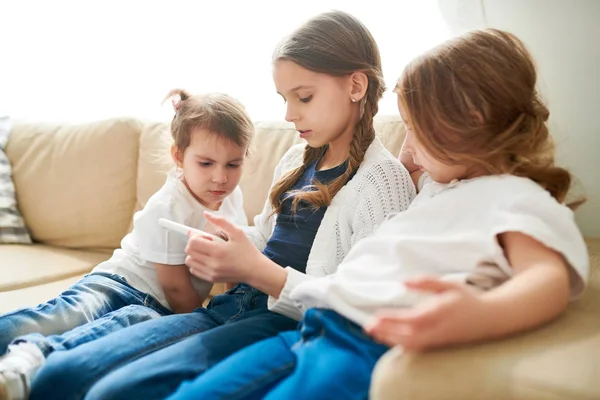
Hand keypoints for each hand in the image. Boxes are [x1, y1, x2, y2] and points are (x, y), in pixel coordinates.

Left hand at [185, 212, 261, 282]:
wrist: (255, 270)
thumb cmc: (247, 250)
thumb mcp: (237, 232)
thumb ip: (221, 221)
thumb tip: (205, 214)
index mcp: (218, 251)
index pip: (193, 242)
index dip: (196, 236)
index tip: (205, 235)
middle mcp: (212, 263)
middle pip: (189, 251)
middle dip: (194, 243)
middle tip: (207, 242)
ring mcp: (211, 273)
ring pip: (189, 261)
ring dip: (194, 254)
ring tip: (206, 251)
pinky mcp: (211, 279)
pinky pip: (194, 270)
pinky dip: (197, 263)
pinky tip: (207, 259)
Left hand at [365, 277, 488, 351]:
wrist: (489, 319)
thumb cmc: (466, 299)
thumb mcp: (448, 285)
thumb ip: (425, 282)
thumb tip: (403, 282)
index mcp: (440, 312)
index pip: (413, 319)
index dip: (394, 319)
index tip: (377, 315)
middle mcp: (438, 329)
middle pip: (408, 335)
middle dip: (386, 331)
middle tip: (368, 325)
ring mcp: (438, 340)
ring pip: (410, 344)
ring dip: (389, 339)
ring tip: (372, 331)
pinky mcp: (438, 346)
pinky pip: (416, 348)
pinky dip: (399, 344)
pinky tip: (387, 337)